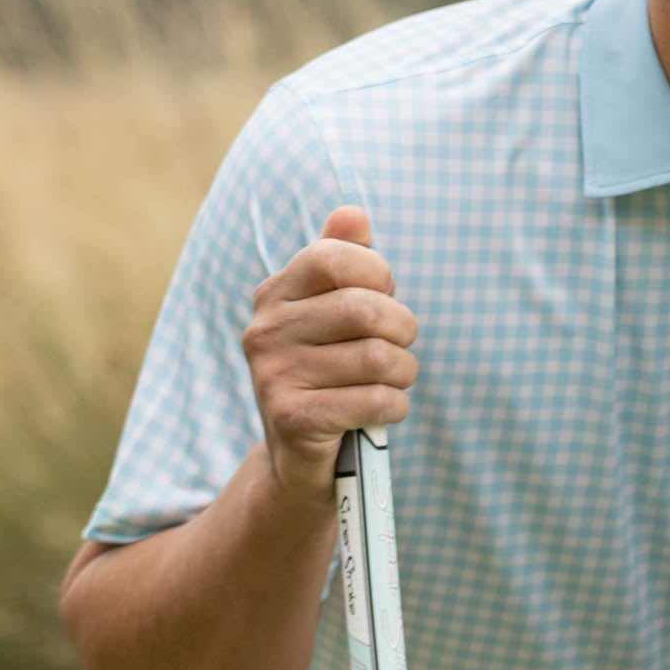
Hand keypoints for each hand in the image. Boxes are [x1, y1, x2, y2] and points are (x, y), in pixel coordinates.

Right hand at [241, 206, 418, 504]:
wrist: (302, 456)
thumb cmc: (328, 371)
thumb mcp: (331, 312)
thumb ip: (342, 259)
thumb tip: (352, 213)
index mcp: (276, 294)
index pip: (336, 258)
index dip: (378, 275)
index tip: (384, 296)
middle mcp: (265, 330)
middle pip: (366, 310)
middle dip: (403, 329)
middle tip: (401, 347)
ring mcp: (274, 375)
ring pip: (378, 359)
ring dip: (404, 373)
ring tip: (392, 381)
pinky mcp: (293, 418)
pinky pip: (374, 400)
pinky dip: (394, 406)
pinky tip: (383, 410)